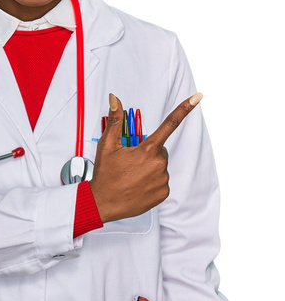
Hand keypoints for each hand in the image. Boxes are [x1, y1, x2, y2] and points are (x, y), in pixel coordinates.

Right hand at [89, 92, 202, 223]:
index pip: (170, 124)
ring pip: (160, 166)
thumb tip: (114, 98)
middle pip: (159, 150)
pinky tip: (138, 186)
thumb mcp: (107, 145)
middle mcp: (159, 164)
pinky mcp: (163, 193)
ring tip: (132, 176)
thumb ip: (114, 120)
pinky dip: (152, 182)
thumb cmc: (105, 174)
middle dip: (148, 152)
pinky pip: (161, 181)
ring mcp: (162, 180)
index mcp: (147, 150)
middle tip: (131, 162)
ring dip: (149, 168)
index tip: (198, 97)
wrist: (103, 203)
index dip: (185, 109)